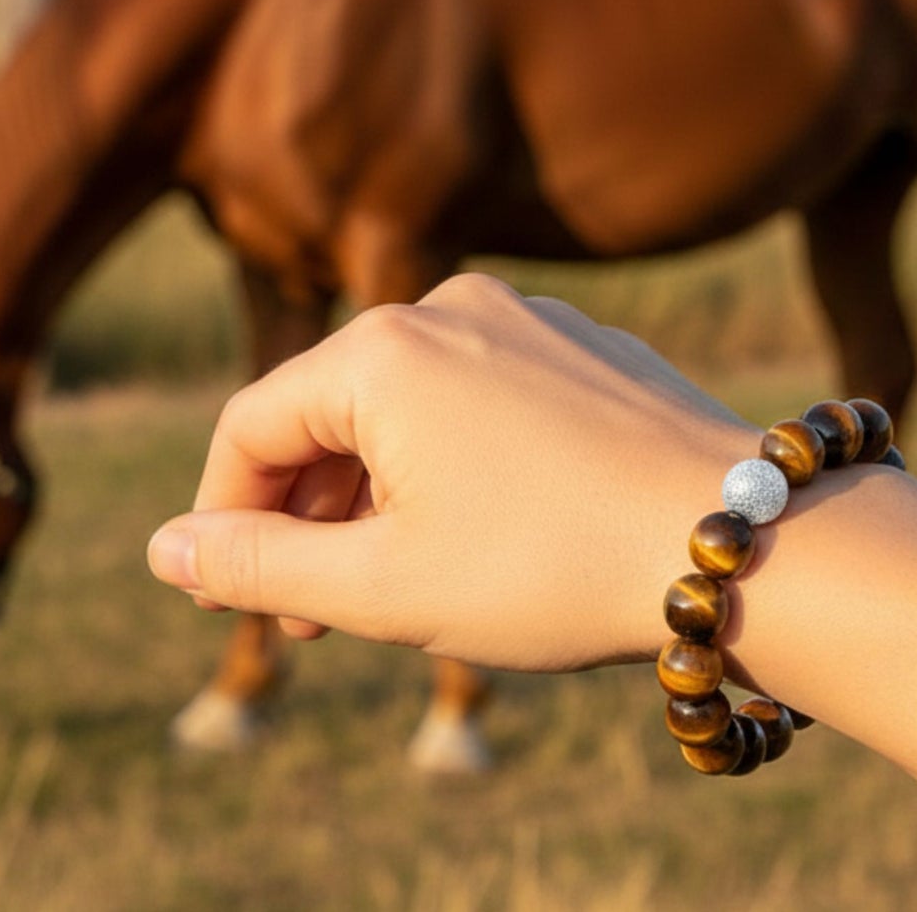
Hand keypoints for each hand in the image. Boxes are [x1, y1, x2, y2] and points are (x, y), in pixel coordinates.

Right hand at [148, 273, 755, 670]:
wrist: (752, 542)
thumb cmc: (555, 566)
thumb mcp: (384, 585)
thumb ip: (258, 563)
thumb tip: (164, 548)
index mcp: (380, 350)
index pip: (251, 427)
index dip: (223, 516)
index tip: (232, 596)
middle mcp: (445, 306)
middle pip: (325, 409)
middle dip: (301, 511)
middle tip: (305, 610)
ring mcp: (520, 316)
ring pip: (402, 403)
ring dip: (371, 490)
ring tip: (386, 578)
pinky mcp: (577, 342)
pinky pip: (475, 394)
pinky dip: (445, 457)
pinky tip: (474, 526)